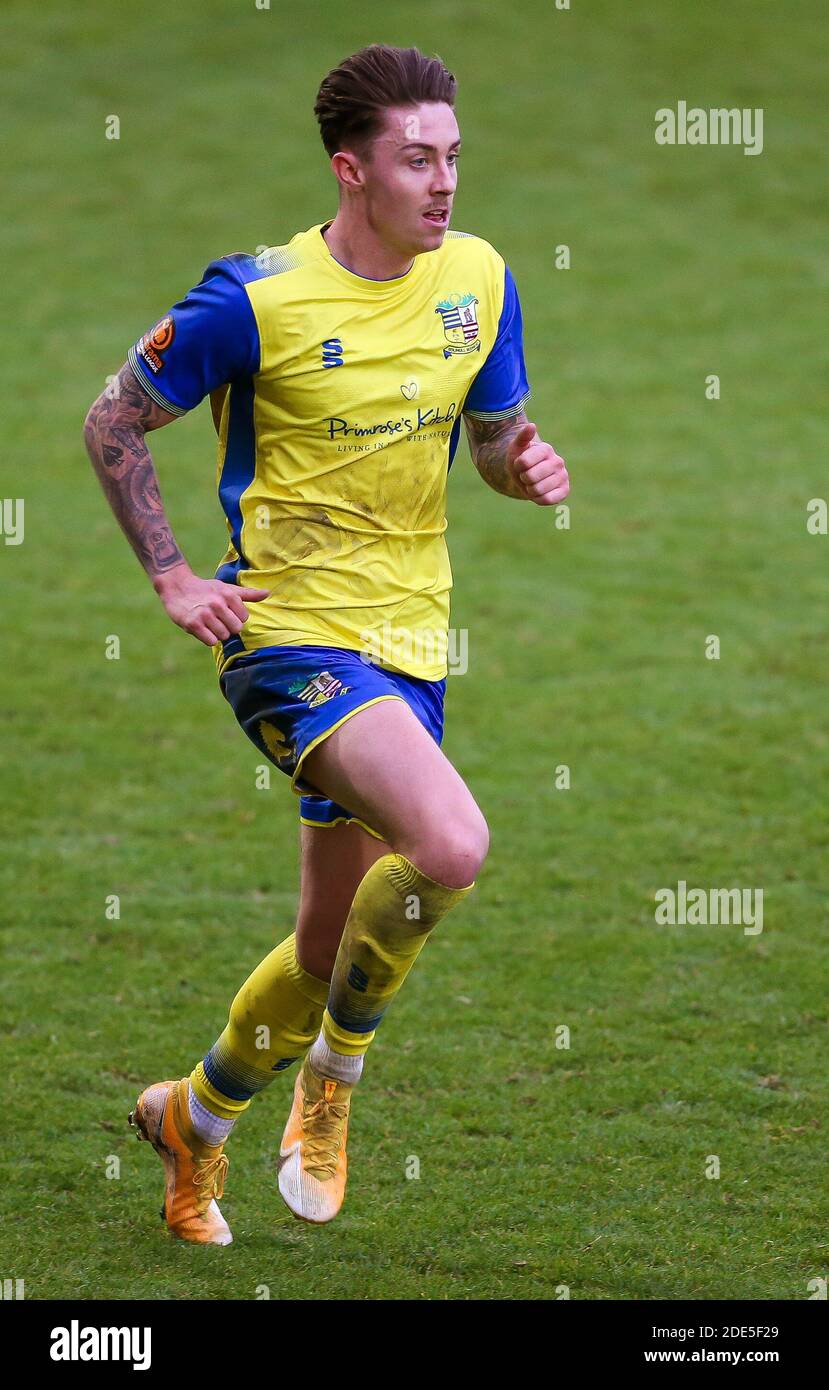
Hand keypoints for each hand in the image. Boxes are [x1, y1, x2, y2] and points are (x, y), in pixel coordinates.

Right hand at [153, 564, 269, 646]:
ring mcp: (204, 614)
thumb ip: (248, 594)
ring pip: (223, 636)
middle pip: (236, 629)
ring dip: (217, 633)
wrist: (177, 587)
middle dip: (228, 628)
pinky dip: (208, 639)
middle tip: (217, 620)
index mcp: (228, 595)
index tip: (225, 613)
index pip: (244, 618)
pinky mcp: (193, 624)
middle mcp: (217, 604)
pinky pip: (211, 641)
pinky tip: (202, 629)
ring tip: (209, 623)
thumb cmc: (205, 589)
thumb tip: (268, 593)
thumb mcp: (227, 588)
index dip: (236, 618)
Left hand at [506, 422, 569, 504]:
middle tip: (526, 475)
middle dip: (523, 478)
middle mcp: (558, 461)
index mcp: (546, 449)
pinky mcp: (565, 490)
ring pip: (537, 489)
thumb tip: (532, 426)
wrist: (526, 475)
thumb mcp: (516, 447)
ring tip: (533, 483)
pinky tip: (539, 492)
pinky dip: (538, 499)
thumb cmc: (520, 460)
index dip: (518, 466)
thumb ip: (522, 437)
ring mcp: (563, 476)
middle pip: (530, 477)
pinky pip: (548, 500)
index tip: (520, 464)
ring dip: (529, 489)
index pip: (523, 462)